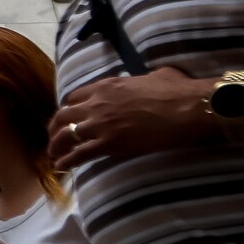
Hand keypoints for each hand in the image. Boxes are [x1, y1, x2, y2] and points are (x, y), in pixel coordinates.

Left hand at [46, 69, 217, 172]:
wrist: (189, 107)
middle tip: (55, 138)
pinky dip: (67, 161)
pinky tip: (62, 168)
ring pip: (65, 135)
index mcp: (107, 86)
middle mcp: (97, 103)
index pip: (74, 97)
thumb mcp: (155, 75)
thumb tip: (153, 79)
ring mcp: (101, 124)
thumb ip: (143, 80)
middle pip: (63, 116)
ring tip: (54, 156)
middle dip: (55, 128)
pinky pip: (80, 154)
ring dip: (56, 147)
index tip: (69, 117)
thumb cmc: (178, 90)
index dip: (69, 109)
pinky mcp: (110, 144)